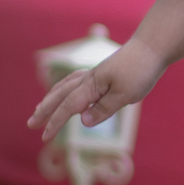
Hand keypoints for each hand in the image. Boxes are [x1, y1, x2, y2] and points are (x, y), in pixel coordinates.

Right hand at [27, 39, 163, 142]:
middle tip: (30, 124)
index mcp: (92, 85)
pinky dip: (63, 88)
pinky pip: (74, 80)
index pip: (68, 107)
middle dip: (44, 111)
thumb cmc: (140, 71)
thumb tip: (82, 122)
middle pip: (60, 96)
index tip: (44, 137)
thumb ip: (103, 109)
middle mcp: (88, 78)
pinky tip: (64, 92)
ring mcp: (94, 73)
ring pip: (64, 86)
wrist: (152, 47)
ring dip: (51, 99)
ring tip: (40, 109)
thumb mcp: (125, 95)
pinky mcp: (101, 71)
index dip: (55, 122)